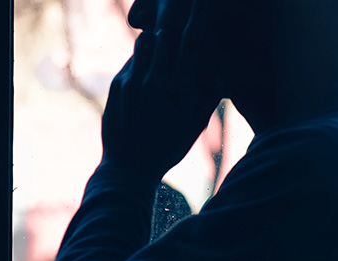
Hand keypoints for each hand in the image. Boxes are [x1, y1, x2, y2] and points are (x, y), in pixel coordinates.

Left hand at [100, 4, 223, 177]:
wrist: (129, 168)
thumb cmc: (168, 148)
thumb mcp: (195, 126)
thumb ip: (209, 97)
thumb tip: (220, 74)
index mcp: (179, 90)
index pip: (192, 42)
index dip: (199, 18)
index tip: (202, 2)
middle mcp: (155, 81)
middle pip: (164, 34)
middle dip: (171, 34)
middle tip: (175, 37)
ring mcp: (132, 81)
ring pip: (144, 44)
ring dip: (152, 45)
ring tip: (158, 59)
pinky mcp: (117, 85)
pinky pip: (131, 62)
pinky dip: (139, 65)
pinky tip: (143, 82)